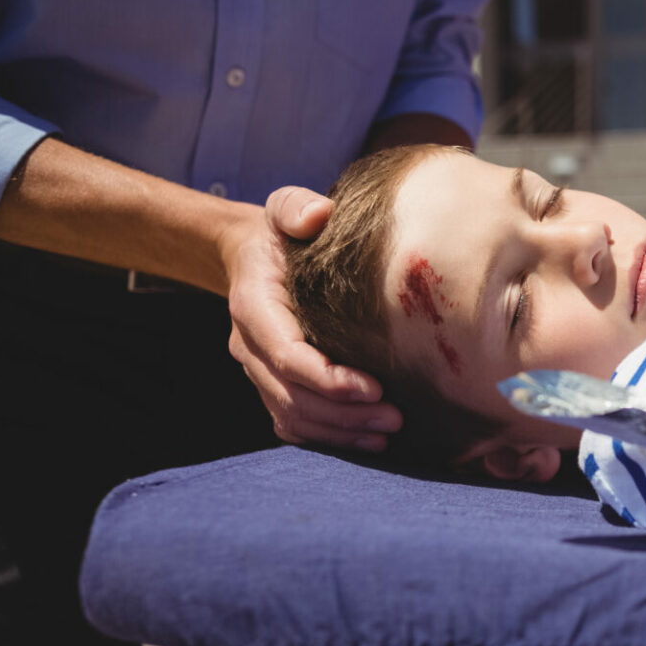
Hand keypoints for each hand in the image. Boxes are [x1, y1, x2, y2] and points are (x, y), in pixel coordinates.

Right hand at [224, 186, 401, 450]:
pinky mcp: (272, 385)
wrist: (252, 257)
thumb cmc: (279, 234)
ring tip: (388, 431)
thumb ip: (296, 207)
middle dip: (344, 414)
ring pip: (293, 416)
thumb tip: (318, 214)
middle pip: (293, 396)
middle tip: (396, 417)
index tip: (375, 388)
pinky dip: (329, 436)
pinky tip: (368, 437)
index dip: (329, 379)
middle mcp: (249, 346)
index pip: (287, 356)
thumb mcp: (284, 207)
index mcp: (253, 307)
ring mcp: (258, 370)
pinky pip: (294, 422)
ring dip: (340, 432)